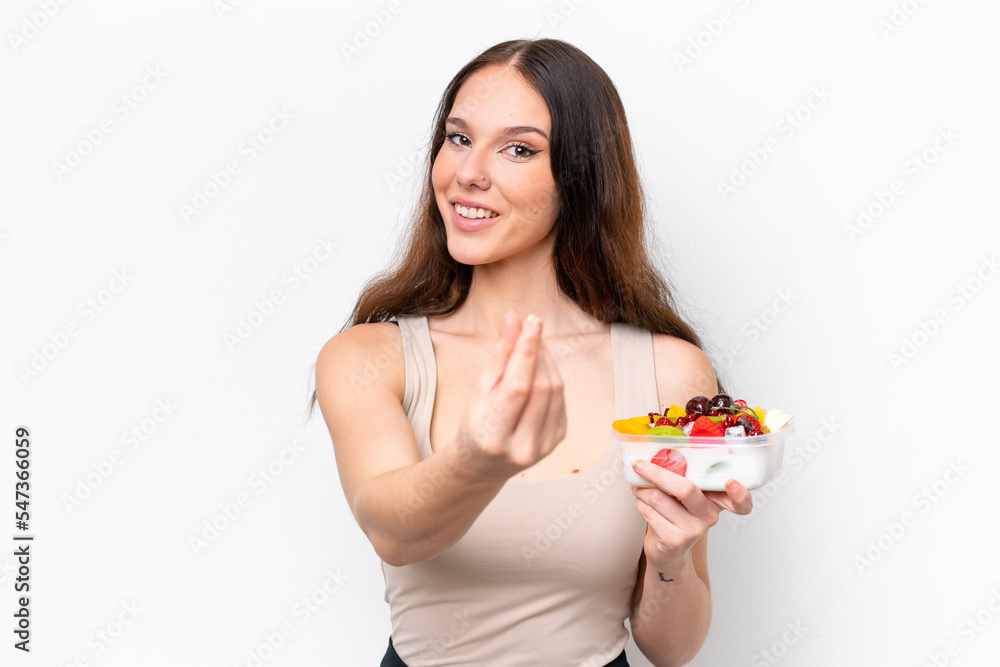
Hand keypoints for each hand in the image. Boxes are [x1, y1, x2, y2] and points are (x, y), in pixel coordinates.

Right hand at [457, 311, 566, 478]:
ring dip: (547, 360)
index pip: (517, 387)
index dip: (527, 351)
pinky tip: (540, 369)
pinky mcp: (557, 440)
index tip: (531, 322)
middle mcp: (521, 446)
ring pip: (555, 391)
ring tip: (534, 344)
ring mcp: (543, 447)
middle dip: (538, 351)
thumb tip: (514, 319)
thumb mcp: (479, 391)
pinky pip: (560, 399)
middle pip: (541, 387)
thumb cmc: (476, 424)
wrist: (484, 464)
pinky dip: (552, 377)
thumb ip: (499, 356)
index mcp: (493, 436)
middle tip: (531, 327)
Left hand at [630, 460, 752, 569]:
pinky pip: (650, 512)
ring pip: (660, 498)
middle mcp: (709, 516)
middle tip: (639, 465)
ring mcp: (693, 530)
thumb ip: (683, 477)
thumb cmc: (675, 515)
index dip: (740, 493)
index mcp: (717, 501)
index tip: (731, 483)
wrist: (667, 551)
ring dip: (642, 490)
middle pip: (686, 489)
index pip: (741, 502)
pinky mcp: (675, 540)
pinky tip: (642, 503)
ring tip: (639, 488)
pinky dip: (640, 503)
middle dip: (657, 473)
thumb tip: (658, 454)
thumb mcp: (685, 496)